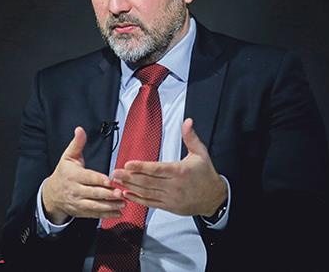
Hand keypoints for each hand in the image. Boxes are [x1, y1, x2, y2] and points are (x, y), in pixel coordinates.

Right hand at [42, 127, 125, 224]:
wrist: (51, 194)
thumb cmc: (63, 173)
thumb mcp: (68, 157)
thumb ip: (77, 144)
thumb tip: (80, 129)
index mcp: (73, 175)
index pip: (88, 178)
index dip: (99, 180)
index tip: (110, 181)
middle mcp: (75, 190)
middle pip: (93, 193)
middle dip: (107, 194)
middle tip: (120, 193)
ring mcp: (78, 202)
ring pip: (94, 205)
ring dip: (109, 206)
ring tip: (122, 204)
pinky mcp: (81, 211)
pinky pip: (94, 214)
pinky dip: (106, 215)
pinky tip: (117, 213)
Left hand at [112, 118, 226, 216]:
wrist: (214, 198)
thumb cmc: (206, 173)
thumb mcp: (201, 153)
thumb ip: (191, 137)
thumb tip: (187, 121)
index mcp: (180, 171)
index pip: (158, 169)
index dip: (142, 167)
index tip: (128, 164)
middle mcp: (174, 186)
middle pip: (148, 182)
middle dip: (130, 177)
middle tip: (114, 173)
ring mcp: (171, 198)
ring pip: (147, 193)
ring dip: (130, 187)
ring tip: (116, 182)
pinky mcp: (169, 206)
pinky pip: (150, 203)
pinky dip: (137, 200)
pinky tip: (126, 194)